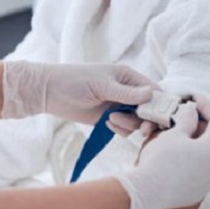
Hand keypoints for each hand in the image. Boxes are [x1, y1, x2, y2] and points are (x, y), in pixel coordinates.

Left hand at [1, 61, 157, 123]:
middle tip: (142, 130)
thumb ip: (127, 93)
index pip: (154, 91)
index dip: (160, 105)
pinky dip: (120, 130)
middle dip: (146, 120)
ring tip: (111, 120)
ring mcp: (118, 105)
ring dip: (129, 124)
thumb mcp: (102, 85)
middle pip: (149, 109)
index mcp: (128, 77)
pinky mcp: (109, 118)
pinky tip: (107, 125)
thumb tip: (151, 94)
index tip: (159, 119)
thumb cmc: (74, 81)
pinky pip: (124, 128)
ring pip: (137, 121)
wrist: (49, 92)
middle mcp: (127, 91)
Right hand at [115, 99, 209, 208]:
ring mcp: (209, 181)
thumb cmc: (161, 160)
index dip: (207, 106)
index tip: (193, 99)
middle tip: (186, 114)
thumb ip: (187, 120)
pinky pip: (202, 168)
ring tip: (179, 131)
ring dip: (197, 140)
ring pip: (209, 154)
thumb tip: (193, 111)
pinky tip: (177, 151)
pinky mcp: (198, 191)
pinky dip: (193, 155)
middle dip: (203, 123)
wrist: (146, 193)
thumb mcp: (174, 134)